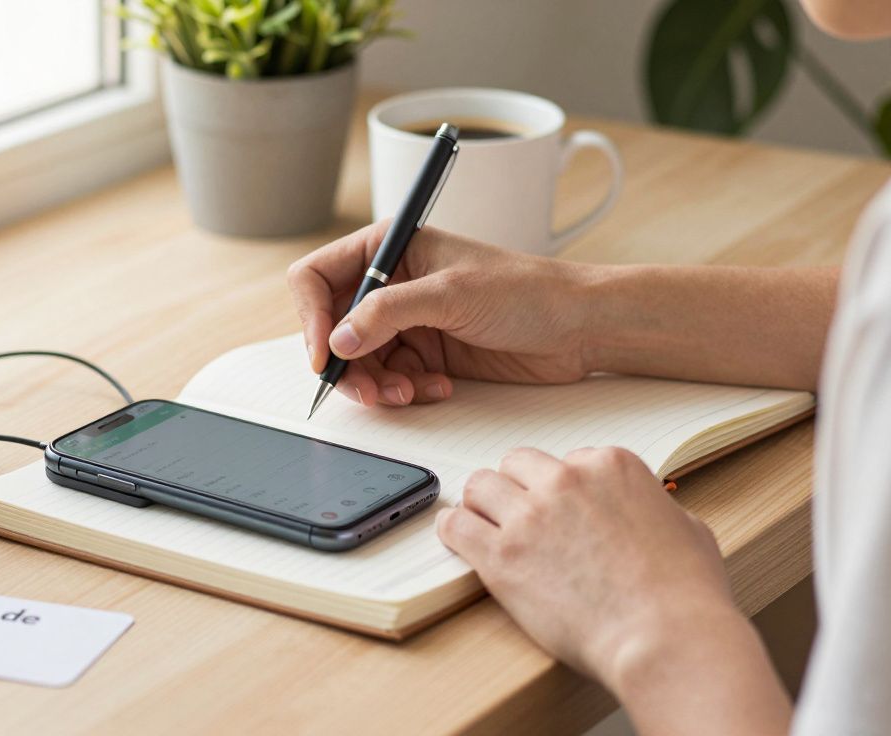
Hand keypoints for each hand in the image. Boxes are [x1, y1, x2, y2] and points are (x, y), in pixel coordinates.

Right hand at [287, 221, 592, 407]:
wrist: (578, 327)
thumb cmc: (526, 291)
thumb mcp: (451, 294)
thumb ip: (388, 313)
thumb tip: (339, 339)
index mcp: (390, 247)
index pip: (318, 277)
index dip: (312, 317)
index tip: (326, 354)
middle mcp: (392, 283)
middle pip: (333, 328)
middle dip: (347, 363)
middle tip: (369, 391)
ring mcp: (408, 320)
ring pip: (360, 361)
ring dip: (377, 384)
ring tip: (408, 394)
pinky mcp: (426, 353)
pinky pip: (391, 379)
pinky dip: (405, 391)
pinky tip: (437, 387)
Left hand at [436, 447, 738, 688]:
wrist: (665, 639)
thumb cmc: (686, 595)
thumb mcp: (688, 529)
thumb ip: (655, 510)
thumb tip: (648, 514)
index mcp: (611, 466)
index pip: (568, 460)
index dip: (564, 489)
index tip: (562, 511)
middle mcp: (566, 480)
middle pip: (518, 465)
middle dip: (518, 488)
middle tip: (519, 516)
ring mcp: (530, 516)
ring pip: (481, 486)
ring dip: (483, 505)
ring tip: (486, 527)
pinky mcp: (501, 556)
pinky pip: (456, 525)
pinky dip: (454, 530)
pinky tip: (459, 538)